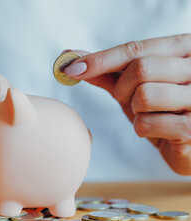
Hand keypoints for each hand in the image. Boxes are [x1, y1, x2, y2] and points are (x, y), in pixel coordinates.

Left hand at [64, 34, 190, 174]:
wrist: (186, 144)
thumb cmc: (159, 108)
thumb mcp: (133, 85)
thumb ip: (106, 70)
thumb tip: (70, 54)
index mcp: (184, 48)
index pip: (136, 49)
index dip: (100, 59)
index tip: (70, 68)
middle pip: (141, 69)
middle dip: (122, 89)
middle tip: (128, 99)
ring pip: (145, 95)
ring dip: (134, 109)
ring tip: (148, 113)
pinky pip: (148, 123)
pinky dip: (142, 128)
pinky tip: (156, 130)